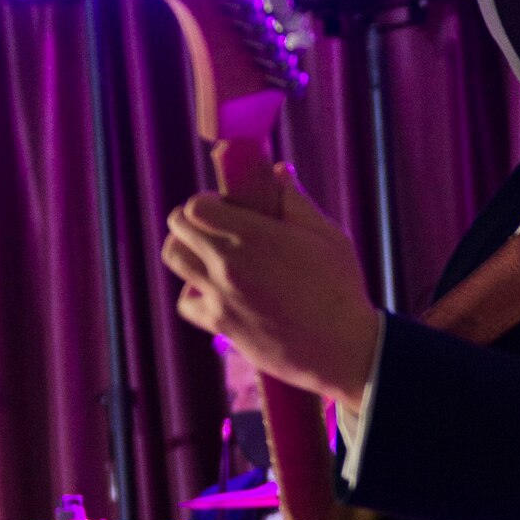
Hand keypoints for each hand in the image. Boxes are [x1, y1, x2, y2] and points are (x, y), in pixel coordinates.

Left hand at [162, 165, 380, 412]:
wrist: (344, 348)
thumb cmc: (341, 288)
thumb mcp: (328, 236)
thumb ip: (295, 200)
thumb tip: (277, 171)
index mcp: (253, 235)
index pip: (195, 206)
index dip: (207, 201)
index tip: (226, 206)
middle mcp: (228, 264)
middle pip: (177, 228)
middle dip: (193, 220)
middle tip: (218, 226)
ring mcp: (221, 295)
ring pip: (175, 259)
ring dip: (189, 250)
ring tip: (214, 255)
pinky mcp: (221, 324)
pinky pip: (187, 301)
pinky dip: (196, 292)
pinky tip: (219, 290)